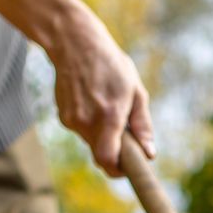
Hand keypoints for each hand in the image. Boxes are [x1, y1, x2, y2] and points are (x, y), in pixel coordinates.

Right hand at [46, 7, 154, 175]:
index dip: (118, 170)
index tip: (127, 167)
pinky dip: (90, 124)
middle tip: (124, 131)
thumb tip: (149, 153)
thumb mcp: (135, 91)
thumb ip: (142, 125)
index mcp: (109, 116)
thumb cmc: (111, 65)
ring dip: (103, 134)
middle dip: (114, 150)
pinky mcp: (63, 117)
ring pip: (91, 142)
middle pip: (101, 154)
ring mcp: (72, 120)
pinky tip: (92, 100)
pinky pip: (81, 130)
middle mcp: (87, 122)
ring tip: (106, 105)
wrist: (74, 43)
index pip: (108, 160)